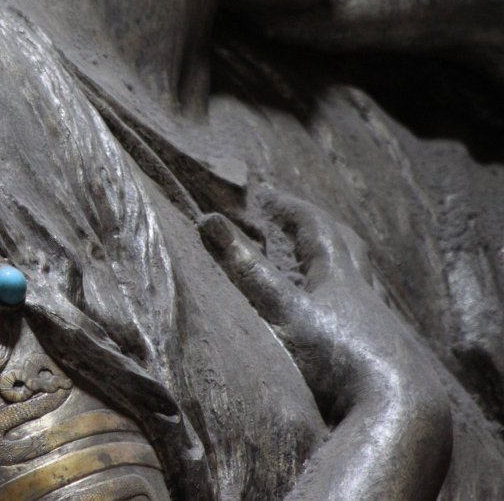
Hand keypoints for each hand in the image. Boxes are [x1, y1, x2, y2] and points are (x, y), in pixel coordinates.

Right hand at [199, 193, 451, 500]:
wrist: (399, 412)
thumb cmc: (337, 358)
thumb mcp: (282, 311)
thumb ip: (246, 269)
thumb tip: (207, 220)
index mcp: (340, 277)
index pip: (316, 228)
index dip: (290, 208)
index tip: (266, 193)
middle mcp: (363, 294)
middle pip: (346, 247)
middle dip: (320, 227)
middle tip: (297, 218)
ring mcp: (377, 325)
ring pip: (359, 280)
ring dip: (337, 264)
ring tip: (317, 265)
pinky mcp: (383, 355)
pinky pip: (364, 313)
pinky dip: (346, 303)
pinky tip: (339, 323)